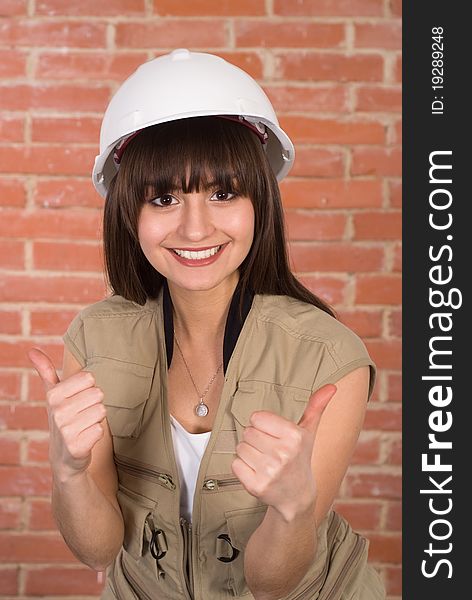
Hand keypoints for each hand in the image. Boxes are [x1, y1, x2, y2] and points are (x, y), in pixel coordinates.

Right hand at [28, 348, 106, 481]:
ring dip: (96, 419)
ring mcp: (66, 429)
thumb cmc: (64, 418)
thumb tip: (31, 350)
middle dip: (94, 404)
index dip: (88, 389)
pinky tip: (85, 438)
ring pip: (102, 410)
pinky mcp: (77, 446)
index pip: (89, 377)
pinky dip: (96, 434)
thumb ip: (46, 371)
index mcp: (54, 394)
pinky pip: (101, 429)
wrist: (64, 457)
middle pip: (98, 393)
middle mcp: (58, 410)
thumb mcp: (53, 394)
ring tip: (84, 426)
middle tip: (82, 415)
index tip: (78, 400)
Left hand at [231, 384, 336, 521]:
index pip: (257, 418)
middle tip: (269, 450)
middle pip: (247, 432)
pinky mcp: (256, 486)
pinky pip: (235, 464)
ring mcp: (269, 471)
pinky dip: (242, 468)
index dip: (263, 426)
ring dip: (248, 454)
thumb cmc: (300, 458)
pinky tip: (257, 472)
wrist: (297, 496)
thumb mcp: (309, 432)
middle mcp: (283, 454)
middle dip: (255, 440)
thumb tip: (331, 386)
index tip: (273, 436)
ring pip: (240, 447)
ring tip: (264, 461)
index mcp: (294, 436)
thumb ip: (316, 407)